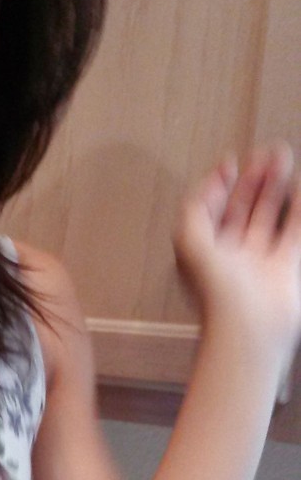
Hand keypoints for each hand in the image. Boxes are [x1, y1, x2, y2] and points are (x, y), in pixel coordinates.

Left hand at [174, 142, 300, 362]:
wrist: (249, 326)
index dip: (217, 186)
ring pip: (268, 214)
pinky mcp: (285, 266)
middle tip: (265, 153)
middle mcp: (231, 255)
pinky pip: (293, 230)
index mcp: (204, 252)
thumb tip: (210, 184)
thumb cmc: (216, 291)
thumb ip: (194, 210)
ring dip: (275, 186)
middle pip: (241, 209)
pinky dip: (298, 207)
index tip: (230, 162)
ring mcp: (259, 260)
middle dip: (252, 180)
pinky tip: (300, 185)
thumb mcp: (190, 243)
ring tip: (283, 157)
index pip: (210, 212)